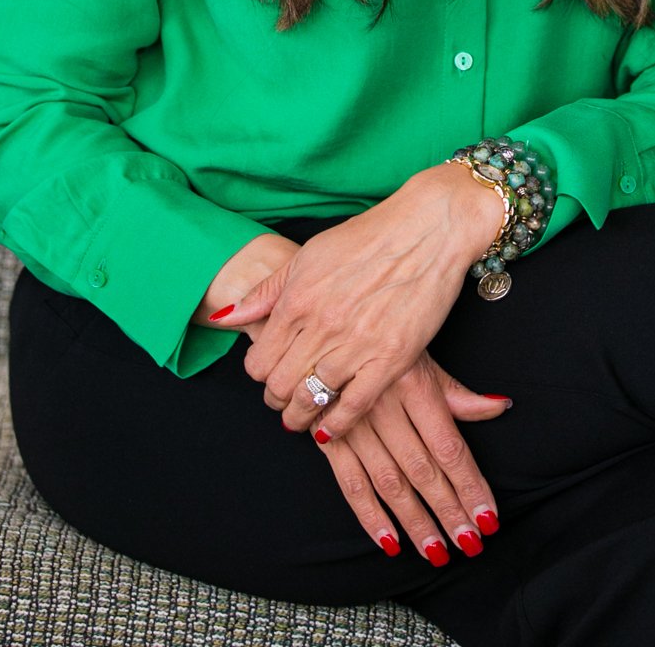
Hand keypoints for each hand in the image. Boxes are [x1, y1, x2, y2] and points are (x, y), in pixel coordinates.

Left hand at [206, 165, 503, 433]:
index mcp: (298, 298)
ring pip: (312, 399)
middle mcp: (323, 324)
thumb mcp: (309, 254)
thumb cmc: (369, 235)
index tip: (268, 374)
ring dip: (300, 415)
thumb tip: (226, 317)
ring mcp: (357, 343)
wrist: (428, 226)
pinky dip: (336, 424)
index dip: (259, 374)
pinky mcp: (392, 357)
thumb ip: (266, 291)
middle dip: (276, 399)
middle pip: (280, 385)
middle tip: (282, 399)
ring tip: (301, 416)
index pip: (259, 361)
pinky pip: (354, 406)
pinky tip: (329, 428)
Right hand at [311, 350, 510, 563]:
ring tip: (437, 551)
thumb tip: (500, 407)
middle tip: (470, 543)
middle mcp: (385, 406)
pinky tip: (390, 541)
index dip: (470, 485)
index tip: (488, 518)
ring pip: (390, 483)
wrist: (325, 336)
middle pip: (423, 470)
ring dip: (415, 522)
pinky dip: (369, 516)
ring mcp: (353, 425)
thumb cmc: (384, 348)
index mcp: (414, 384)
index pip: (449, 446)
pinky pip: (350, 483)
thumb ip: (459, 395)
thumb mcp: (423, 361)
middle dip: (449, 511)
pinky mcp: (328, 438)